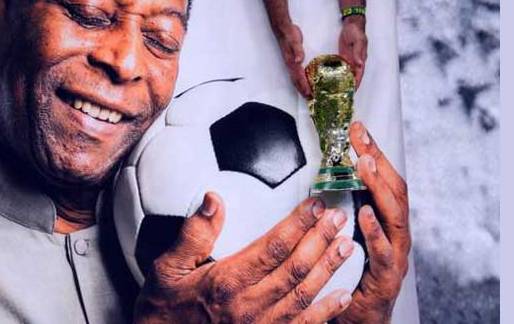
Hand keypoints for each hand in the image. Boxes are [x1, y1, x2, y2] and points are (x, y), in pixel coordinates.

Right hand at [134, 193, 355, 323]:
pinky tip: (344, 295)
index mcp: (227, 282)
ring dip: (328, 268)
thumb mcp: (167, 269)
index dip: (298, 224)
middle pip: (295, 267)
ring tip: (347, 245)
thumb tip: (214, 201)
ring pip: (304, 294)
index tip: (315, 205)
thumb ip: (193, 235)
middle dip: (321, 239)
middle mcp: (249, 305)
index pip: (273, 247)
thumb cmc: (165, 309)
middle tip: (338, 217)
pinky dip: (327, 311)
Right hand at [275, 23, 311, 98]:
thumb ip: (298, 51)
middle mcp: (290, 64)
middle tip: (309, 98)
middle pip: (296, 81)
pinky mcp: (292, 60)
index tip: (309, 94)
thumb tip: (299, 60)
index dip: (304, 86)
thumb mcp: (295, 41)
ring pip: (295, 78)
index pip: (299, 77)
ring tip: (306, 94)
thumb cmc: (290, 35)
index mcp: (291, 62)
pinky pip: (296, 73)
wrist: (283, 29)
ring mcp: (290, 63)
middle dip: (302, 90)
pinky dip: (300, 80)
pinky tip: (303, 80)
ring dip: (300, 87)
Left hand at [334, 122, 411, 323]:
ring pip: (395, 217)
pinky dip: (375, 233)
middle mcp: (395, 235)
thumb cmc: (349, 276)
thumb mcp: (344, 237)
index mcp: (385, 222)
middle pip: (394, 191)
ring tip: (364, 166)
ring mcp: (395, 256)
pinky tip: (364, 215)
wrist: (358, 320)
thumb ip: (338, 210)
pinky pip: (383, 253)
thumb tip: (318, 178)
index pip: (383, 180)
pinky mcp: (386, 279)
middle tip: (361, 139)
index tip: (357, 128)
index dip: (373, 153)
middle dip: (378, 162)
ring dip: (379, 189)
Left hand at [337, 17, 367, 88]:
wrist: (351, 24)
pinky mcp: (344, 57)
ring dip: (344, 81)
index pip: (359, 74)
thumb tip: (359, 63)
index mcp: (361, 58)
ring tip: (337, 89)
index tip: (353, 91)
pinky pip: (341, 67)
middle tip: (343, 94)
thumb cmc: (356, 31)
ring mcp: (350, 59)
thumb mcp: (358, 40)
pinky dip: (338, 74)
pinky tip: (333, 79)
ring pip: (347, 73)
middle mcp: (356, 61)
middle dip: (349, 85)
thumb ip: (359, 52)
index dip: (357, 83)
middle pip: (353, 76)